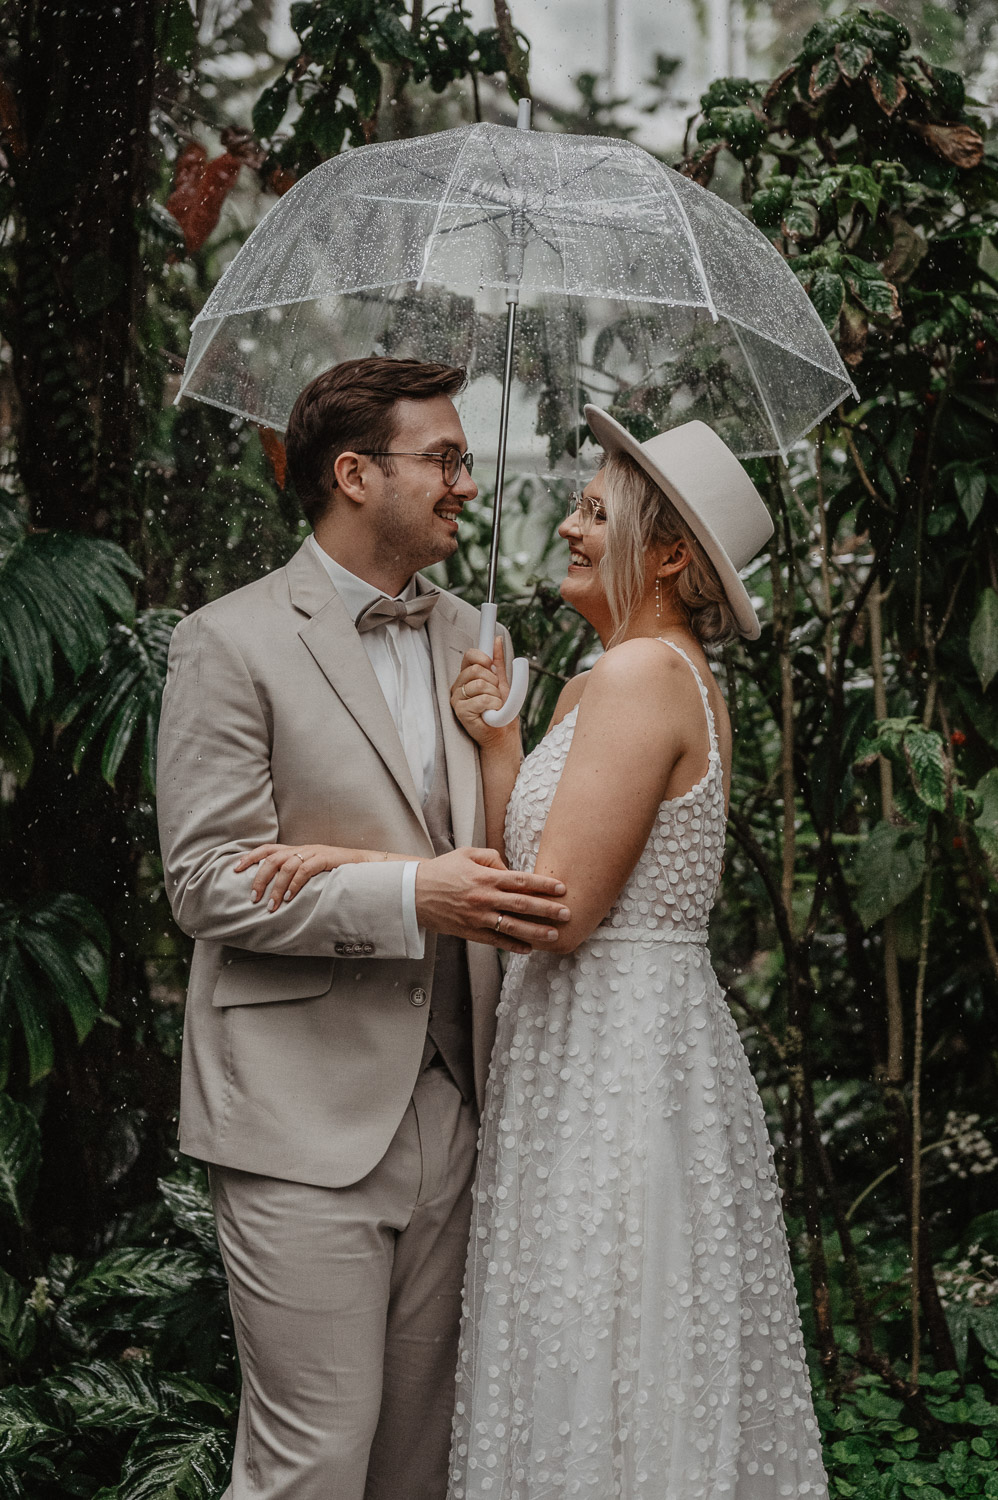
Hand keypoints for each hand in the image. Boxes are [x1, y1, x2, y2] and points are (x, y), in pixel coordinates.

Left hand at [234, 843, 350, 910]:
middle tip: (253, 898)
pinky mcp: (326, 858)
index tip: (236, 869)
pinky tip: (290, 897)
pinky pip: (305, 870)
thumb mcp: (312, 869)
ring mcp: (314, 853)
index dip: (250, 857)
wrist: (364, 862)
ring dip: (276, 887)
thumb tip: (277, 891)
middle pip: (273, 859)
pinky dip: (295, 884)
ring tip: (271, 905)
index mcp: (297, 849)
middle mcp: (302, 849)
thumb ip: (295, 874)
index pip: (268, 849)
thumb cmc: (337, 869)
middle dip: (260, 878)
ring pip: (287, 866)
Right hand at [415, 847, 569, 953]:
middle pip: (523, 905)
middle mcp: (485, 898)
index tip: (562, 889)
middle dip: (548, 910)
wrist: (413, 892)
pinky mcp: (470, 931)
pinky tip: (528, 948)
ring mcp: (478, 917)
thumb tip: (509, 868)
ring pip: (513, 926)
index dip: (544, 885)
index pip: (522, 881)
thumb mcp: (466, 854)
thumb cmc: (442, 870)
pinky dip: (513, 946)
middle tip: (567, 914)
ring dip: (536, 932)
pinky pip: (496, 941)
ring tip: (554, 936)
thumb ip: (491, 858)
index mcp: (486, 878)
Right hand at [451, 640, 515, 748]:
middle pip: (476, 670)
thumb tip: (497, 640)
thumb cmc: (500, 711)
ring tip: (494, 705)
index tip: (490, 663)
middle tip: (495, 694)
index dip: (481, 656)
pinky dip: (493, 705)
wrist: (502, 733)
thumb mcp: (501, 681)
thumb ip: (498, 662)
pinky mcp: (460, 711)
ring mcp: (458, 699)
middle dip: (493, 681)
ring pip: (480, 684)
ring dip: (495, 695)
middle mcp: (459, 686)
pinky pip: (482, 699)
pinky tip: (491, 712)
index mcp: (467, 677)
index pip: (469, 656)